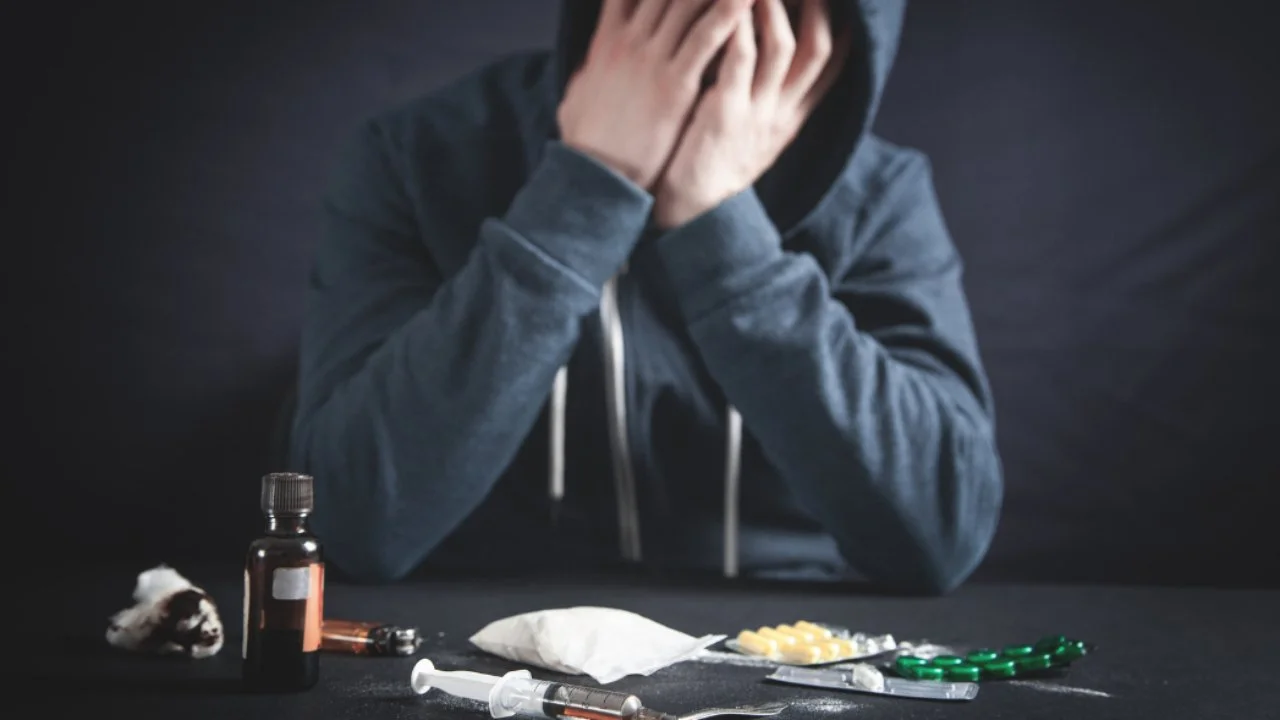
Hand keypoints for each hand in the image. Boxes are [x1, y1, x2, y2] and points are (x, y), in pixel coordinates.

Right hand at [557, 0, 754, 189]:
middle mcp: (629, 40)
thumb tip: (588, 66)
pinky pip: (705, 40)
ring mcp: (651, 60)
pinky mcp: (673, 85)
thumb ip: (589, 70)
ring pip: (688, 3)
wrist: (594, 176)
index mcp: (608, 38)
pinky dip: (727, 15)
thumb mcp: (578, 94)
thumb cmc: (588, 140)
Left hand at [653, 0, 849, 228]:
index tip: (838, 1)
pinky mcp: (724, 114)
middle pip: (818, 50)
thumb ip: (769, 94)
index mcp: (793, 117)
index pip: (833, 66)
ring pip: (781, 48)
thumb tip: (773, 49)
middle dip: (815, 6)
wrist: (691, 211)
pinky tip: (728, 8)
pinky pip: (737, 62)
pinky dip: (737, 29)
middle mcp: (782, 112)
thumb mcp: (755, 130)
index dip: (841, 26)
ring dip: (773, 8)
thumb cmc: (715, 162)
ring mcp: (756, 113)